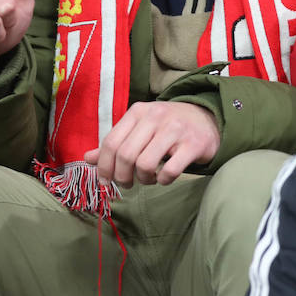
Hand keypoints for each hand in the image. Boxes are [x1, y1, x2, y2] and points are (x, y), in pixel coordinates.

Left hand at [81, 101, 220, 186]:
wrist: (208, 119)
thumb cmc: (168, 127)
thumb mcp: (140, 129)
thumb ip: (115, 143)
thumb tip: (87, 158)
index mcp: (138, 112)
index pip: (111, 142)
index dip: (104, 167)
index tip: (106, 182)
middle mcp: (155, 116)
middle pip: (125, 155)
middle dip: (123, 177)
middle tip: (128, 183)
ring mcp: (176, 129)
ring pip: (145, 164)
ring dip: (143, 179)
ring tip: (149, 178)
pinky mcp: (194, 144)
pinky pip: (170, 171)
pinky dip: (163, 181)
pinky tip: (164, 177)